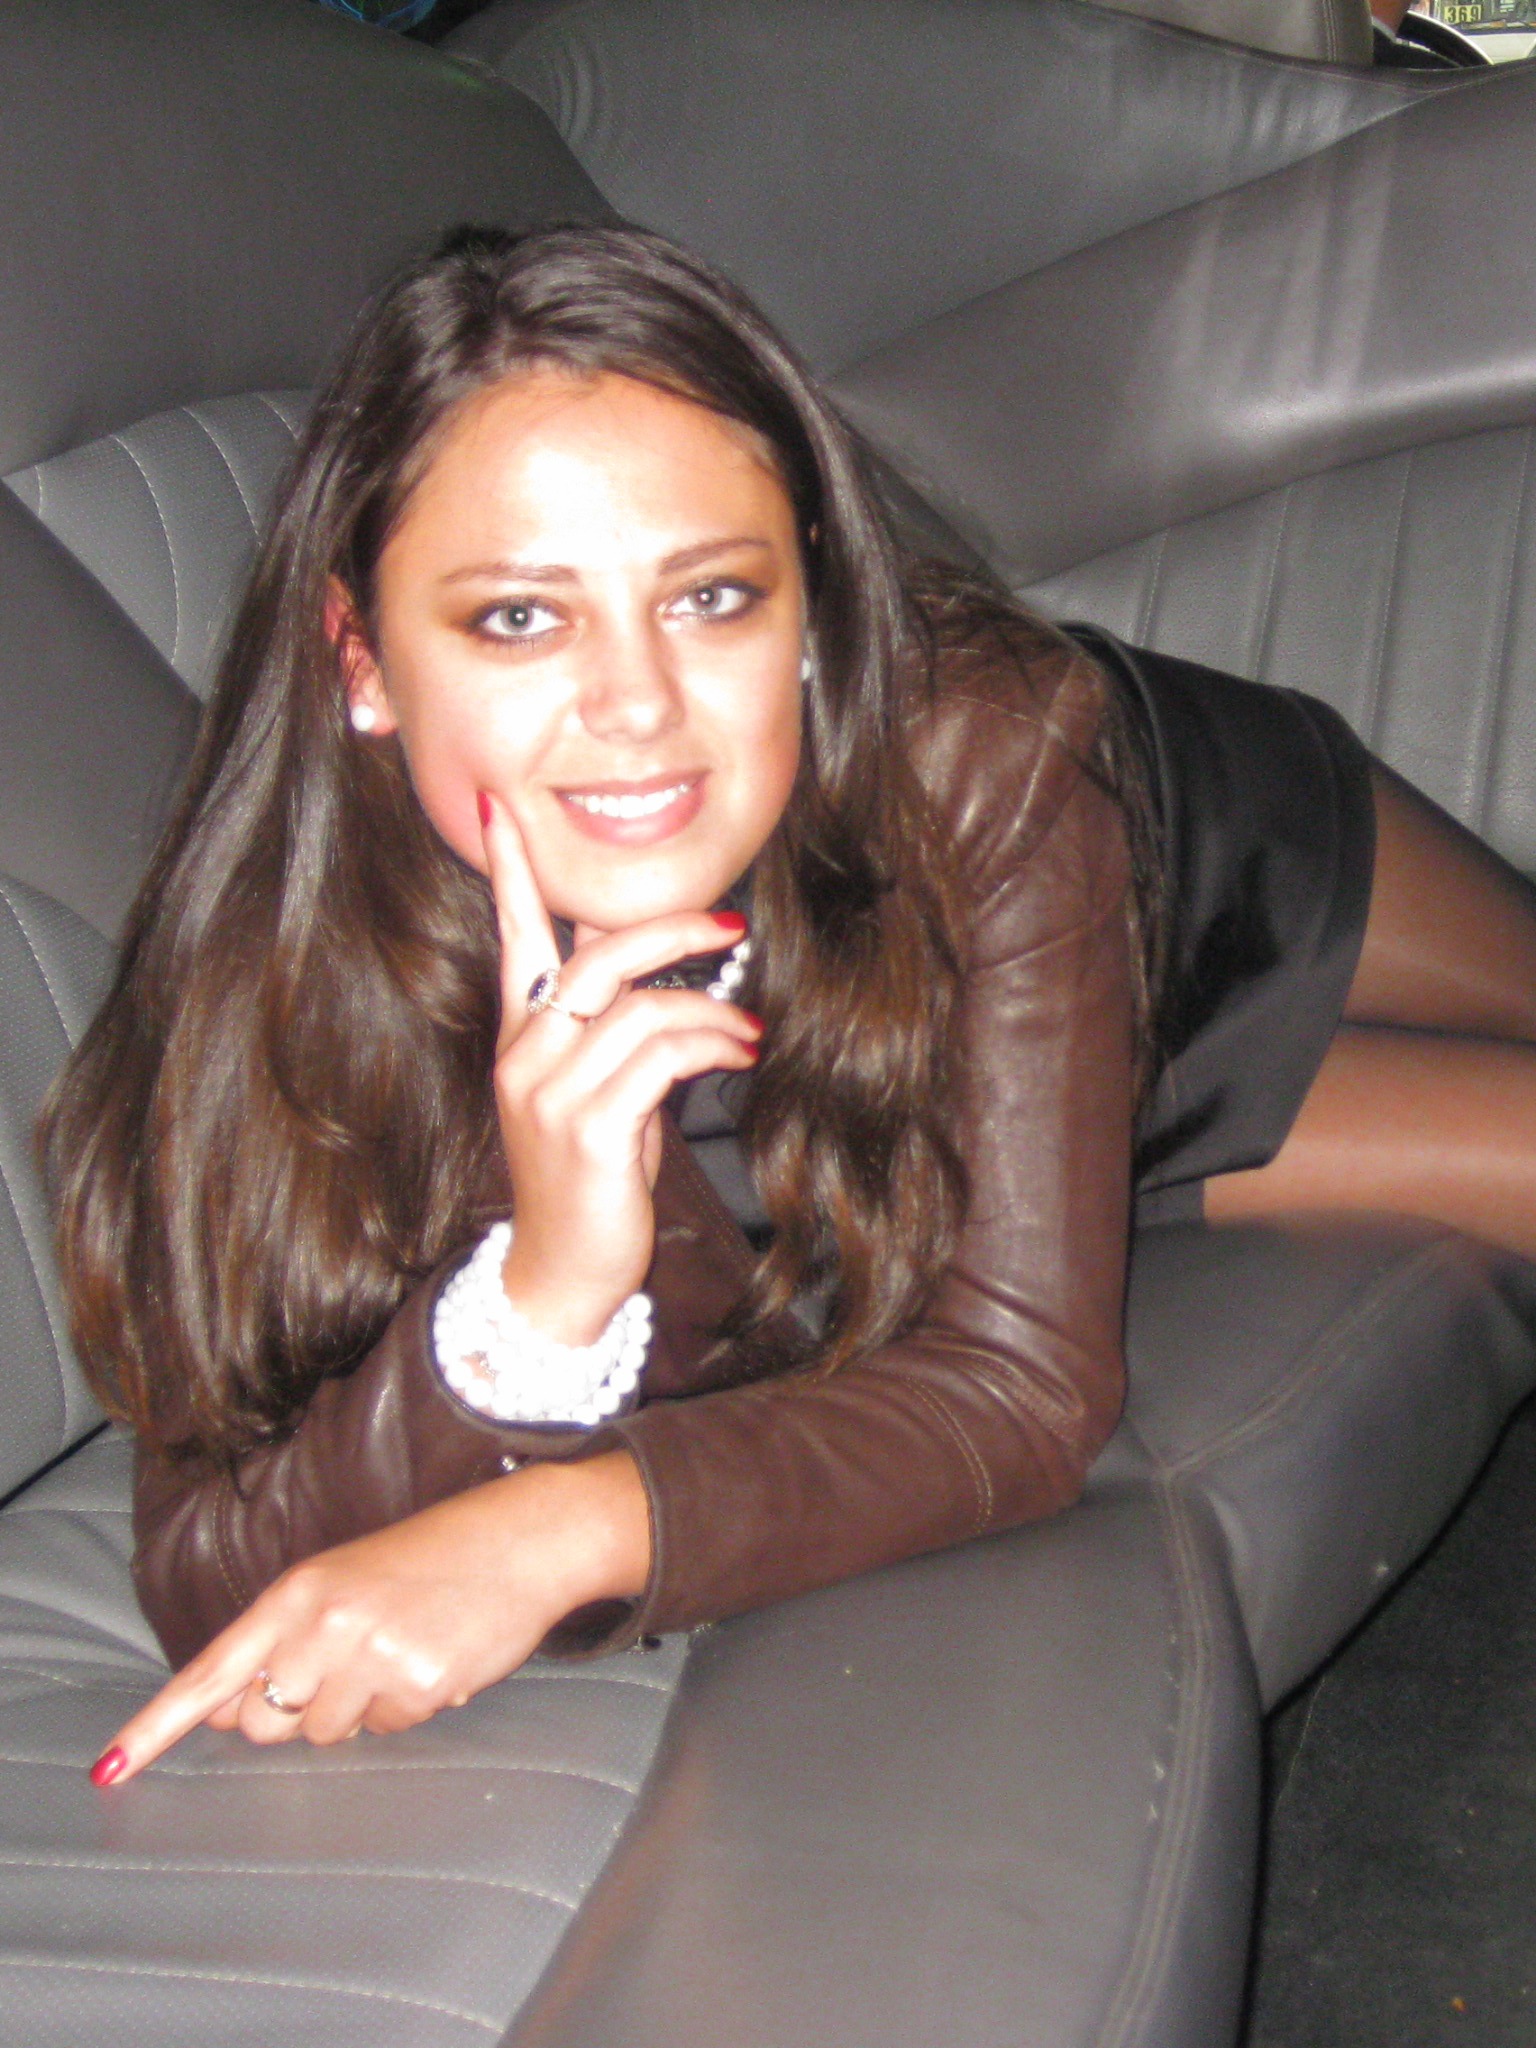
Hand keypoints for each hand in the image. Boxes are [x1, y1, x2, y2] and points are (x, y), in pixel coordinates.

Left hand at [95, 1452, 650, 1782]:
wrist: (520, 1540)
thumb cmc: (431, 1559)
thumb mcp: (344, 1580)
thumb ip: (284, 1640)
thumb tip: (231, 1710)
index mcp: (298, 1591)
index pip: (214, 1668)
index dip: (159, 1723)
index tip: (112, 1766)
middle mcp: (324, 1623)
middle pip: (265, 1722)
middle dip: (296, 1713)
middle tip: (348, 1668)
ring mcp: (370, 1656)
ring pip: (329, 1734)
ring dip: (360, 1709)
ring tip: (404, 1651)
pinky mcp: (417, 1684)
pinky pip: (390, 1730)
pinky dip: (410, 1706)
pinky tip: (437, 1658)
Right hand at [481, 790, 760, 1342]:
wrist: (562, 1271)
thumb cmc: (589, 1179)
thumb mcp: (596, 1092)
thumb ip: (614, 1031)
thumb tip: (659, 972)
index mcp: (520, 1039)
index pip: (511, 938)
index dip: (510, 872)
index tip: (500, 807)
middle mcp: (525, 1057)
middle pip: (595, 959)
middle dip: (670, 930)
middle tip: (730, 924)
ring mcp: (551, 1095)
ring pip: (641, 1009)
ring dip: (710, 1010)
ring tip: (747, 1029)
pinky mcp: (590, 1131)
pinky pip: (661, 1057)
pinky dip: (711, 1044)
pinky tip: (739, 1052)